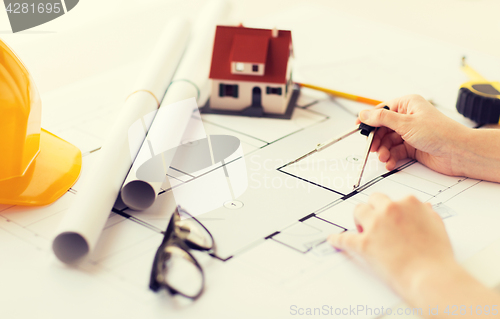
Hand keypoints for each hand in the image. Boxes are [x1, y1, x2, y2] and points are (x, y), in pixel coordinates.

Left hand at [328, 193, 455, 293]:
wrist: (431, 277)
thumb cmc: (437, 256)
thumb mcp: (437, 227)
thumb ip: (426, 214)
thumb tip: (423, 208)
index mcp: (409, 203)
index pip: (393, 200)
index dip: (391, 211)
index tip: (391, 219)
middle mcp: (390, 210)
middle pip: (373, 200)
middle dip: (374, 210)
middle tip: (376, 223)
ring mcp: (375, 225)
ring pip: (358, 211)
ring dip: (360, 220)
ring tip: (362, 230)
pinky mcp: (363, 243)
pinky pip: (344, 238)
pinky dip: (337, 240)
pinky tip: (334, 240)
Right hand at [356, 95, 469, 175]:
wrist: (458, 153)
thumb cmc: (439, 133)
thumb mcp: (406, 123)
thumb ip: (382, 119)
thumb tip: (364, 114)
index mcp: (408, 105)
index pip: (382, 110)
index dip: (370, 119)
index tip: (359, 128)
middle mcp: (408, 118)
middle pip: (383, 128)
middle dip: (377, 140)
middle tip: (372, 149)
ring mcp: (410, 133)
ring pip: (388, 142)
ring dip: (384, 151)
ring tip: (384, 158)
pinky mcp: (412, 147)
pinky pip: (395, 152)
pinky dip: (391, 158)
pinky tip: (391, 163)